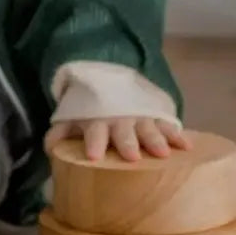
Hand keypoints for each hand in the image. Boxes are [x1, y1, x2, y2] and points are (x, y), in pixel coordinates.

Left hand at [44, 116, 189, 162]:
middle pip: (123, 132)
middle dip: (127, 143)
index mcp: (96, 121)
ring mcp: (139, 116)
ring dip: (155, 140)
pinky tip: (186, 146)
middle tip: (132, 157)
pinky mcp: (155, 114)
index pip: (94, 132)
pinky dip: (176, 134)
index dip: (94, 143)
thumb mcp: (72, 116)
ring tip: (162, 153)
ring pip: (148, 128)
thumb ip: (60, 132)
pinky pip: (167, 124)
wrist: (110, 77)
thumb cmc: (90, 108)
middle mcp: (119, 120)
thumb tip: (49, 149)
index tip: (94, 156)